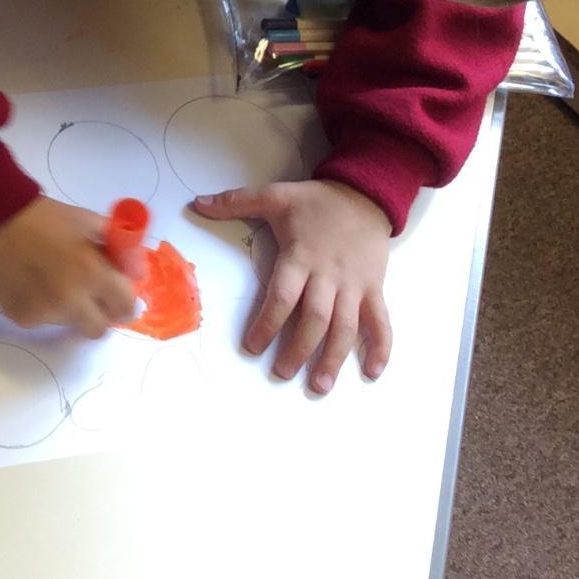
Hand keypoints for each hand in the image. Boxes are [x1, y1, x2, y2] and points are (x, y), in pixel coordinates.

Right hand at [0, 196, 143, 337]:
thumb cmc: (48, 218)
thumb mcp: (91, 223)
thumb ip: (119, 251)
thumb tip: (136, 275)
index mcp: (92, 273)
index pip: (125, 308)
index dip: (126, 303)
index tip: (120, 298)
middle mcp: (69, 300)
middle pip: (99, 329)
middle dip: (100, 315)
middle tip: (92, 298)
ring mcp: (43, 313)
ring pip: (69, 324)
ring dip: (70, 310)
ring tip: (54, 281)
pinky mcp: (21, 318)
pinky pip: (43, 320)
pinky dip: (44, 307)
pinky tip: (33, 283)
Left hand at [190, 179, 391, 392]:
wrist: (367, 192)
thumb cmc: (317, 201)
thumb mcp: (276, 195)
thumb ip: (236, 201)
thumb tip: (198, 203)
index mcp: (301, 258)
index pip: (283, 297)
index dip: (267, 324)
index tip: (252, 347)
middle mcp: (328, 276)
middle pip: (315, 319)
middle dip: (298, 350)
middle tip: (281, 373)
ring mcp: (355, 285)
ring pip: (346, 327)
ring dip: (333, 359)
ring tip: (319, 386)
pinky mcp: (375, 288)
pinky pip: (381, 321)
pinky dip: (380, 347)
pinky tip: (371, 372)